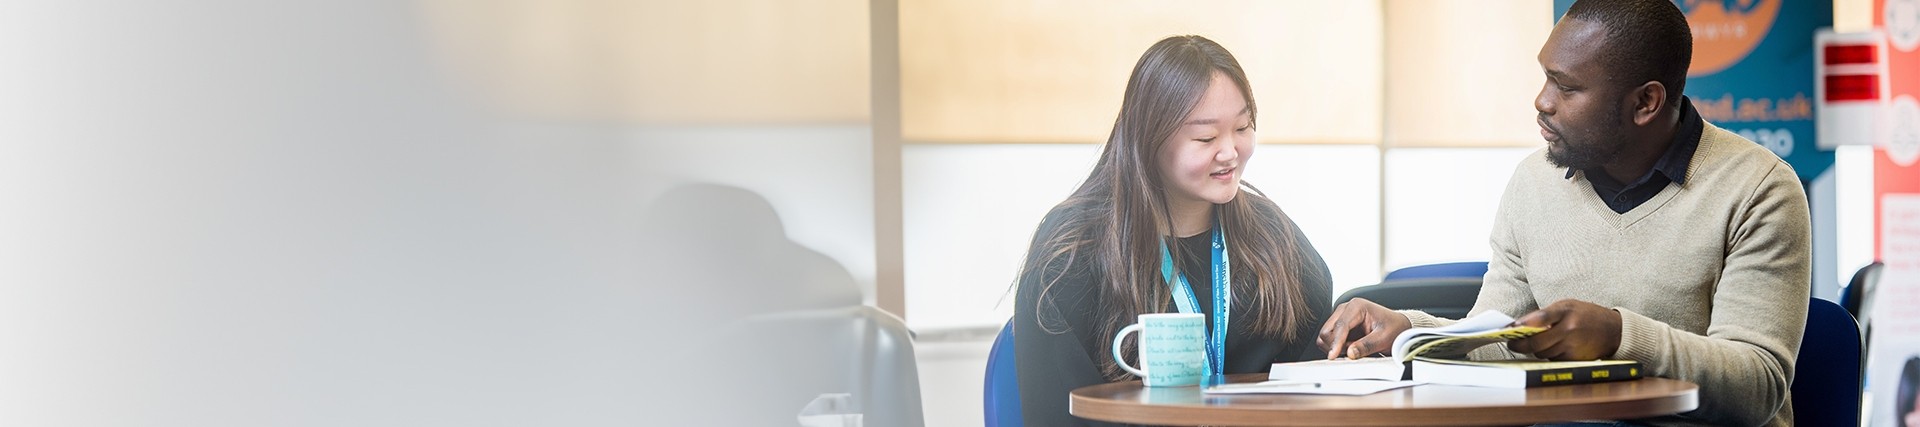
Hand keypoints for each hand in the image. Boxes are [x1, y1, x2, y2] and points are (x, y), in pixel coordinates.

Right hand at [1316, 298, 1411, 359]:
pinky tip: (1350, 348)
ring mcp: (1340, 318)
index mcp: (1356, 306)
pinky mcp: (1339, 327)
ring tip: (1354, 349)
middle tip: (1352, 352)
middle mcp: (1345, 310)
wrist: (1398, 327)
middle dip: (1335, 345)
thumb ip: (1366, 345)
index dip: (1336, 343)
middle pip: (1327, 331)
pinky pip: (1329, 341)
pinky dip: (1337, 348)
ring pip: (1325, 337)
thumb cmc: (1393, 328)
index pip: (1340, 325)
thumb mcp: (1384, 338)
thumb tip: (1350, 353)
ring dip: (1336, 347)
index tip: (1333, 355)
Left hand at [1507, 299, 1622, 360]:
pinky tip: (1553, 347)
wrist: (1613, 330)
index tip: (1511, 328)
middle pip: (1537, 342)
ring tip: (1536, 342)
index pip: (1542, 317)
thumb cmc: (1586, 315)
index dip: (1525, 323)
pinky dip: (1549, 355)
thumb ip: (1545, 314)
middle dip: (1521, 345)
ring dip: (1536, 350)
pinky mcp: (1575, 359)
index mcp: (1566, 311)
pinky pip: (1553, 359)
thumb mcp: (1567, 306)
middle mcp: (1569, 329)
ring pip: (1543, 353)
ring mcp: (1573, 346)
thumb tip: (1520, 324)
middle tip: (1512, 344)